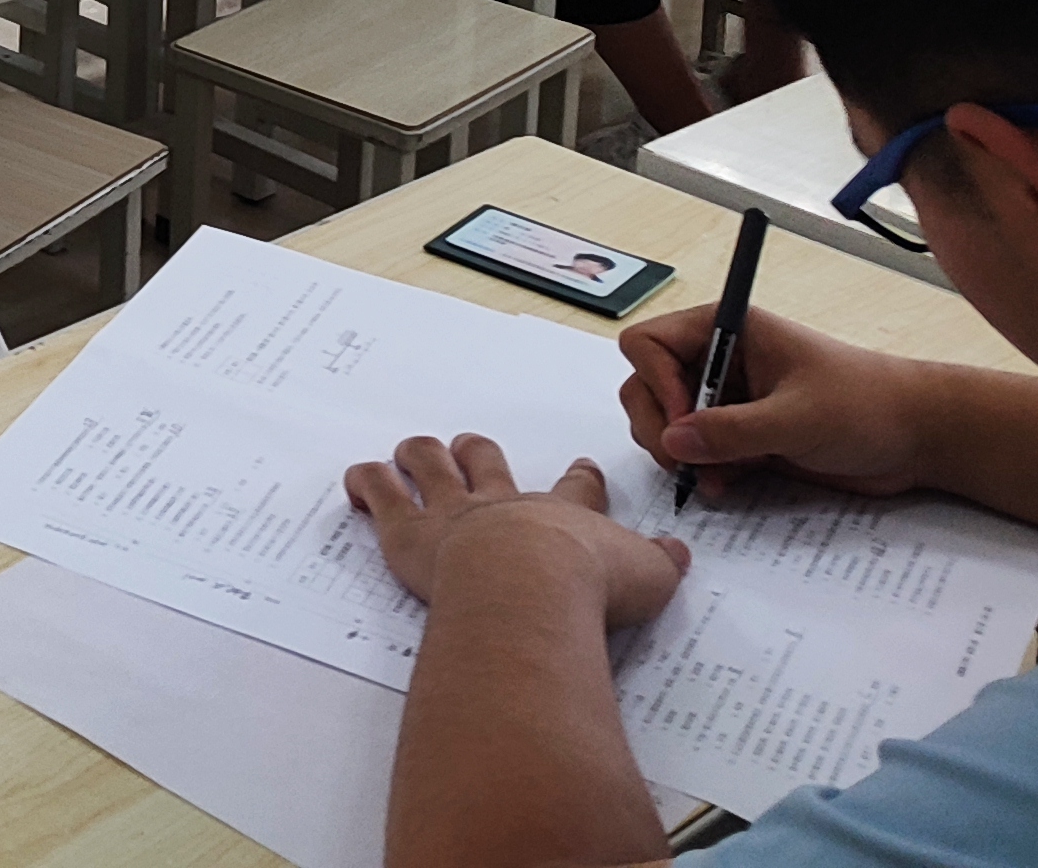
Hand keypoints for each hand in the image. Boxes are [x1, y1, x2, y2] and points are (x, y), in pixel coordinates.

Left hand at [346, 436, 688, 627]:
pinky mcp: (409, 531)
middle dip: (479, 452)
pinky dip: (364, 483)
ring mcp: (454, 512)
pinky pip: (378, 491)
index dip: (579, 480)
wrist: (531, 587)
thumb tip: (679, 555)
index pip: (575, 490)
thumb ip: (659, 565)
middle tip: (475, 450)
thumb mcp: (647, 578)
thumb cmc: (590, 587)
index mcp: (562, 515)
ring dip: (419, 454)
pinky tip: (358, 487)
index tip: (581, 469)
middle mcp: (504, 503)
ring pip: (428, 460)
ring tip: (411, 454)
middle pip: (486, 459)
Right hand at [619, 306, 931, 499]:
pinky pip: (698, 450)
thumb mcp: (798, 418)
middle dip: (659, 425)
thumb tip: (672, 441)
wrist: (918, 438)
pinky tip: (722, 486)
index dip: (655, 382)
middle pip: (646, 384)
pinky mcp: (743, 434)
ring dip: (679, 452)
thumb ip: (733, 430)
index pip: (648, 344)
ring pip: (667, 421)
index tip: (684, 420)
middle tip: (684, 461)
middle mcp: (718, 359)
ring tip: (709, 477)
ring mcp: (729, 398)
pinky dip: (701, 469)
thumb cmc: (866, 406)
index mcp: (726, 329)